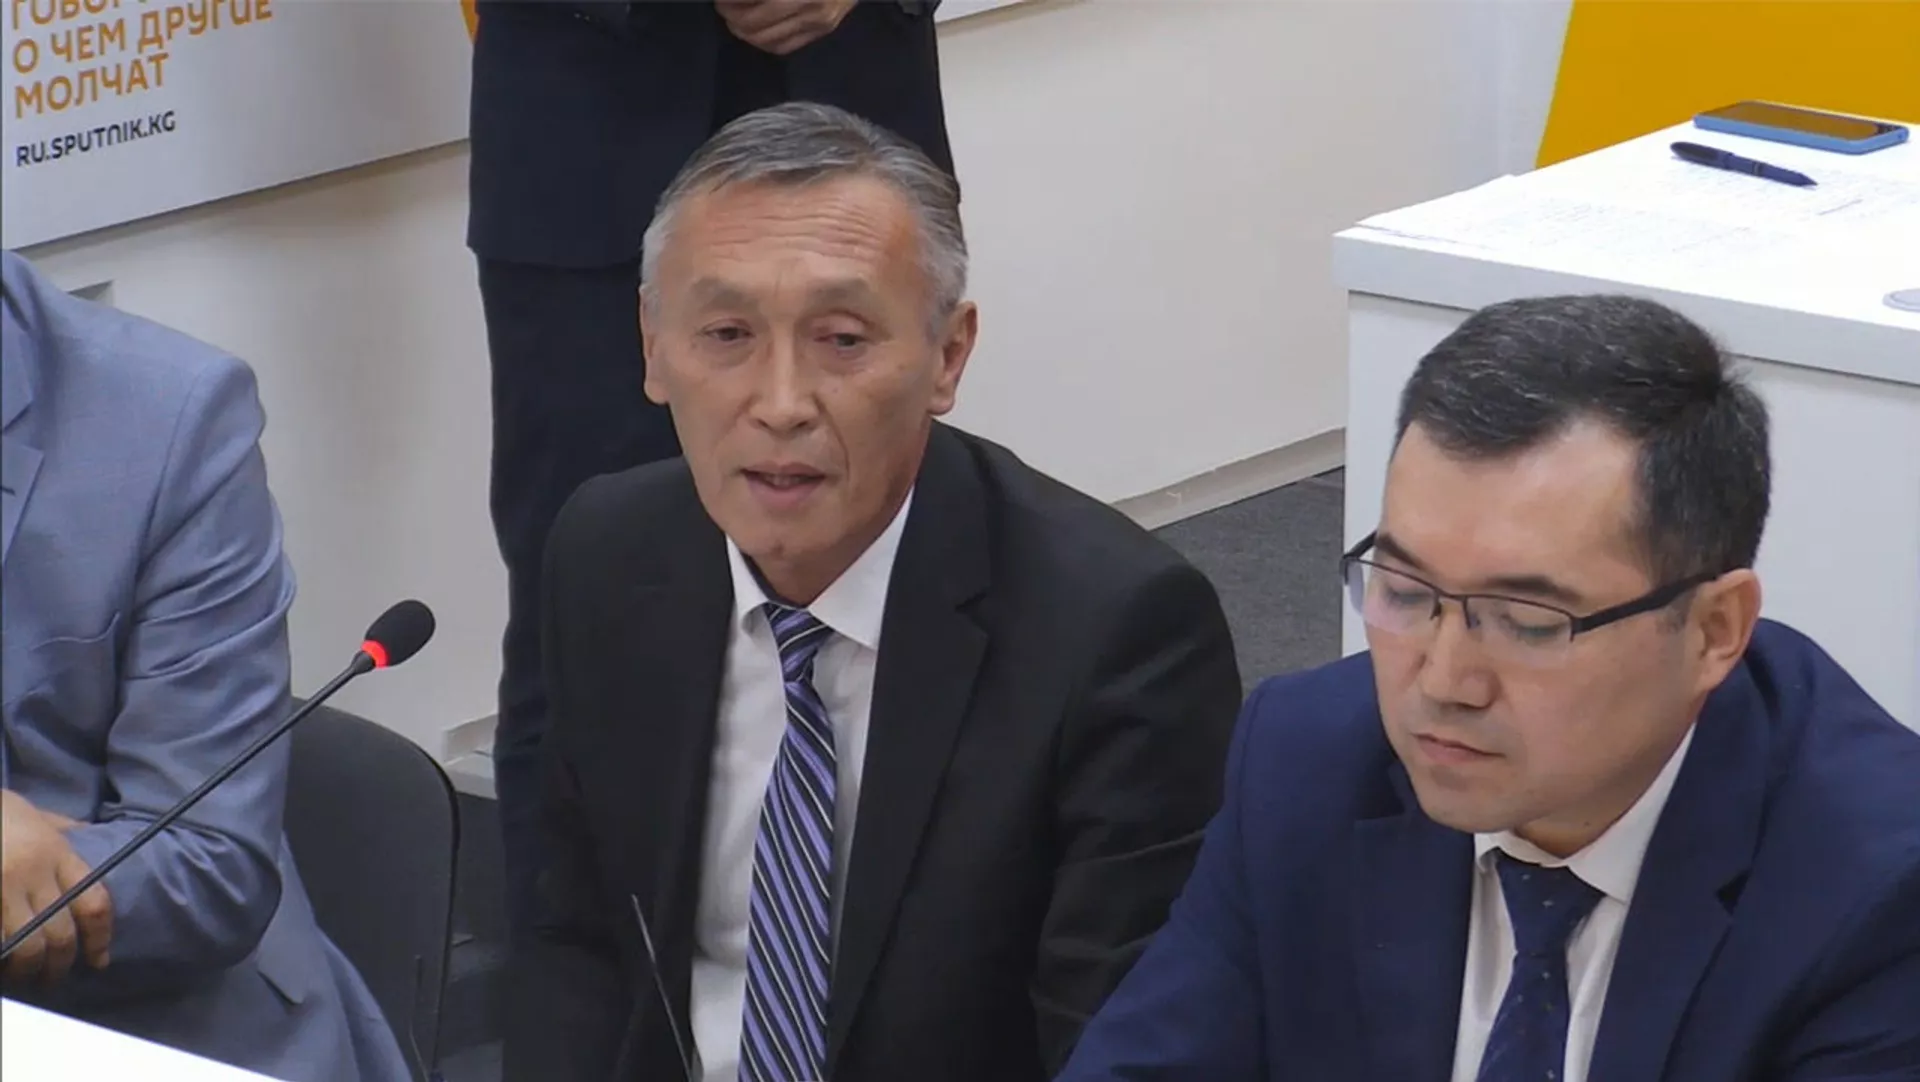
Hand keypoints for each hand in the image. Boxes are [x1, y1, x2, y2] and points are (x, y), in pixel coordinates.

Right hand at [1, 791, 112, 985]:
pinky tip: (3, 963)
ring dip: (29, 969)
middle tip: (55, 976)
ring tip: (26, 976)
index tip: (99, 960)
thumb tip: (91, 838)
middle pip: (61, 933)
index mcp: (57, 853)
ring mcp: (2, 888)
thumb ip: (64, 832)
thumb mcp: (38, 815)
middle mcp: (33, 873)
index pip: (93, 902)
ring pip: (27, 945)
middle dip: (61, 964)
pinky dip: (2, 956)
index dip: (100, 938)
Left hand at [716, 0, 856, 55]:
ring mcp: (817, 20)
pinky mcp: (822, 31)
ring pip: (766, 39)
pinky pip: (783, 47)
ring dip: (743, 31)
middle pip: (755, 21)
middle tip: (722, 5)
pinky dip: (762, 42)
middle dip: (731, 14)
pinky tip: (754, 31)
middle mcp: (808, 3)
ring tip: (734, 19)